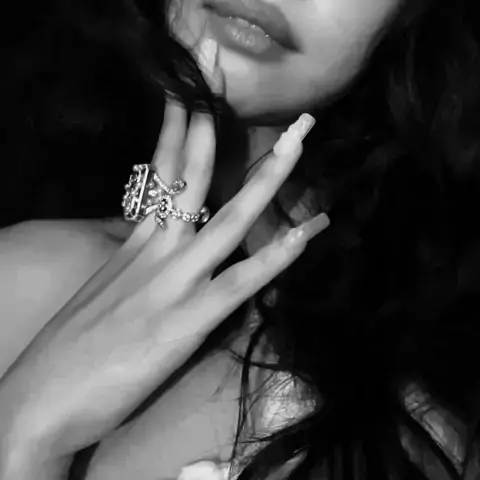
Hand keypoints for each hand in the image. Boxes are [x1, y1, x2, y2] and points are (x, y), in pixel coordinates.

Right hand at [0, 104, 327, 465]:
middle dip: (211, 126)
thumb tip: (157, 237)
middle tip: (231, 80)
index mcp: (136, 242)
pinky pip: (241, 282)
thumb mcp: (106, 286)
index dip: (175, 130)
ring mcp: (174, 283)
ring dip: (267, 179)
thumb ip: (137, 258)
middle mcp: (157, 250)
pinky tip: (307, 233)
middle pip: (190, 177)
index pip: (158, 171)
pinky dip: (277, 258)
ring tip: (299, 142)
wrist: (40, 400)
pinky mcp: (186, 322)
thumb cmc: (70, 347)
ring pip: (229, 221)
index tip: (189, 95)